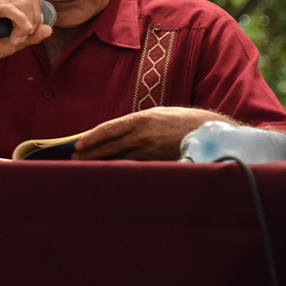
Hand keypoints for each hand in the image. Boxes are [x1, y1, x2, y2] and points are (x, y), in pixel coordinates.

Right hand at [0, 0, 52, 67]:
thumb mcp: (16, 44)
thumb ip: (32, 37)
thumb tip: (49, 29)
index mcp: (13, 7)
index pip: (35, 4)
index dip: (37, 19)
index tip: (29, 36)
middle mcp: (6, 2)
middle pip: (32, 3)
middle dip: (33, 24)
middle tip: (20, 39)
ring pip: (23, 6)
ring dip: (24, 26)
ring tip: (14, 39)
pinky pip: (9, 9)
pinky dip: (19, 19)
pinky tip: (23, 29)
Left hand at [74, 107, 231, 160]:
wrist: (210, 134)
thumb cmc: (184, 120)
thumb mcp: (158, 113)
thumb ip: (138, 122)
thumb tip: (119, 130)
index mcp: (141, 119)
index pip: (109, 129)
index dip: (92, 138)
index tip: (79, 144)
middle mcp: (142, 136)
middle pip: (110, 146)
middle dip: (92, 153)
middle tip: (76, 159)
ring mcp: (150, 151)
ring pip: (119, 158)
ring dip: (102, 162)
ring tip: (86, 166)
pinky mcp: (157, 163)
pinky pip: (134, 166)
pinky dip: (119, 168)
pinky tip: (110, 171)